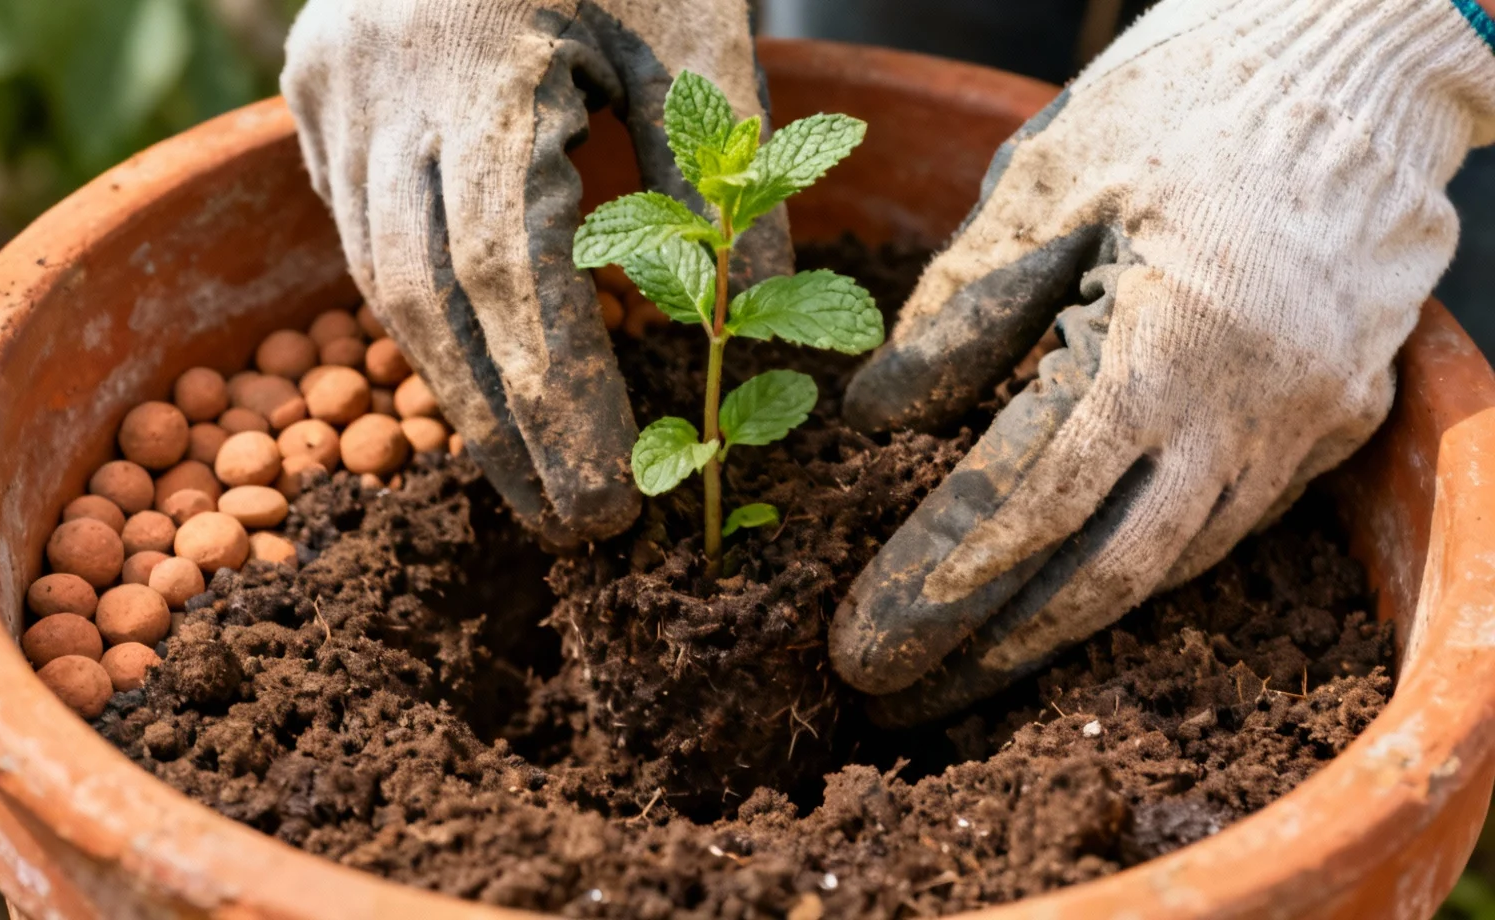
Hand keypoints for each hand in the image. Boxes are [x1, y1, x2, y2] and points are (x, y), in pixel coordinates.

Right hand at [282, 0, 789, 545]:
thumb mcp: (696, 19)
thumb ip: (720, 167)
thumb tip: (753, 321)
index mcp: (478, 65)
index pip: (508, 272)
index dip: (553, 401)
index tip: (605, 501)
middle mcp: (376, 83)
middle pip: (425, 298)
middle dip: (501, 427)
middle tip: (572, 527)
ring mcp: (329, 83)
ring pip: (378, 275)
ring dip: (456, 385)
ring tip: (527, 474)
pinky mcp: (314, 85)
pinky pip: (358, 227)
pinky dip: (422, 308)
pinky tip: (473, 368)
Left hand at [831, 0, 1494, 725]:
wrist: (1366, 50)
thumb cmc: (1195, 90)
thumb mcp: (1055, 172)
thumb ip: (964, 301)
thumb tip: (881, 416)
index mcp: (1172, 335)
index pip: (1040, 493)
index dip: (951, 574)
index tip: (875, 634)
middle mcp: (1252, 404)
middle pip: (1108, 568)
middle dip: (992, 642)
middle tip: (893, 693)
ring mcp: (1307, 420)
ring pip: (1173, 564)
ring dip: (1064, 624)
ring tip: (964, 669)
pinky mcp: (1337, 418)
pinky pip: (1229, 524)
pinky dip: (1143, 568)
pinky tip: (1076, 592)